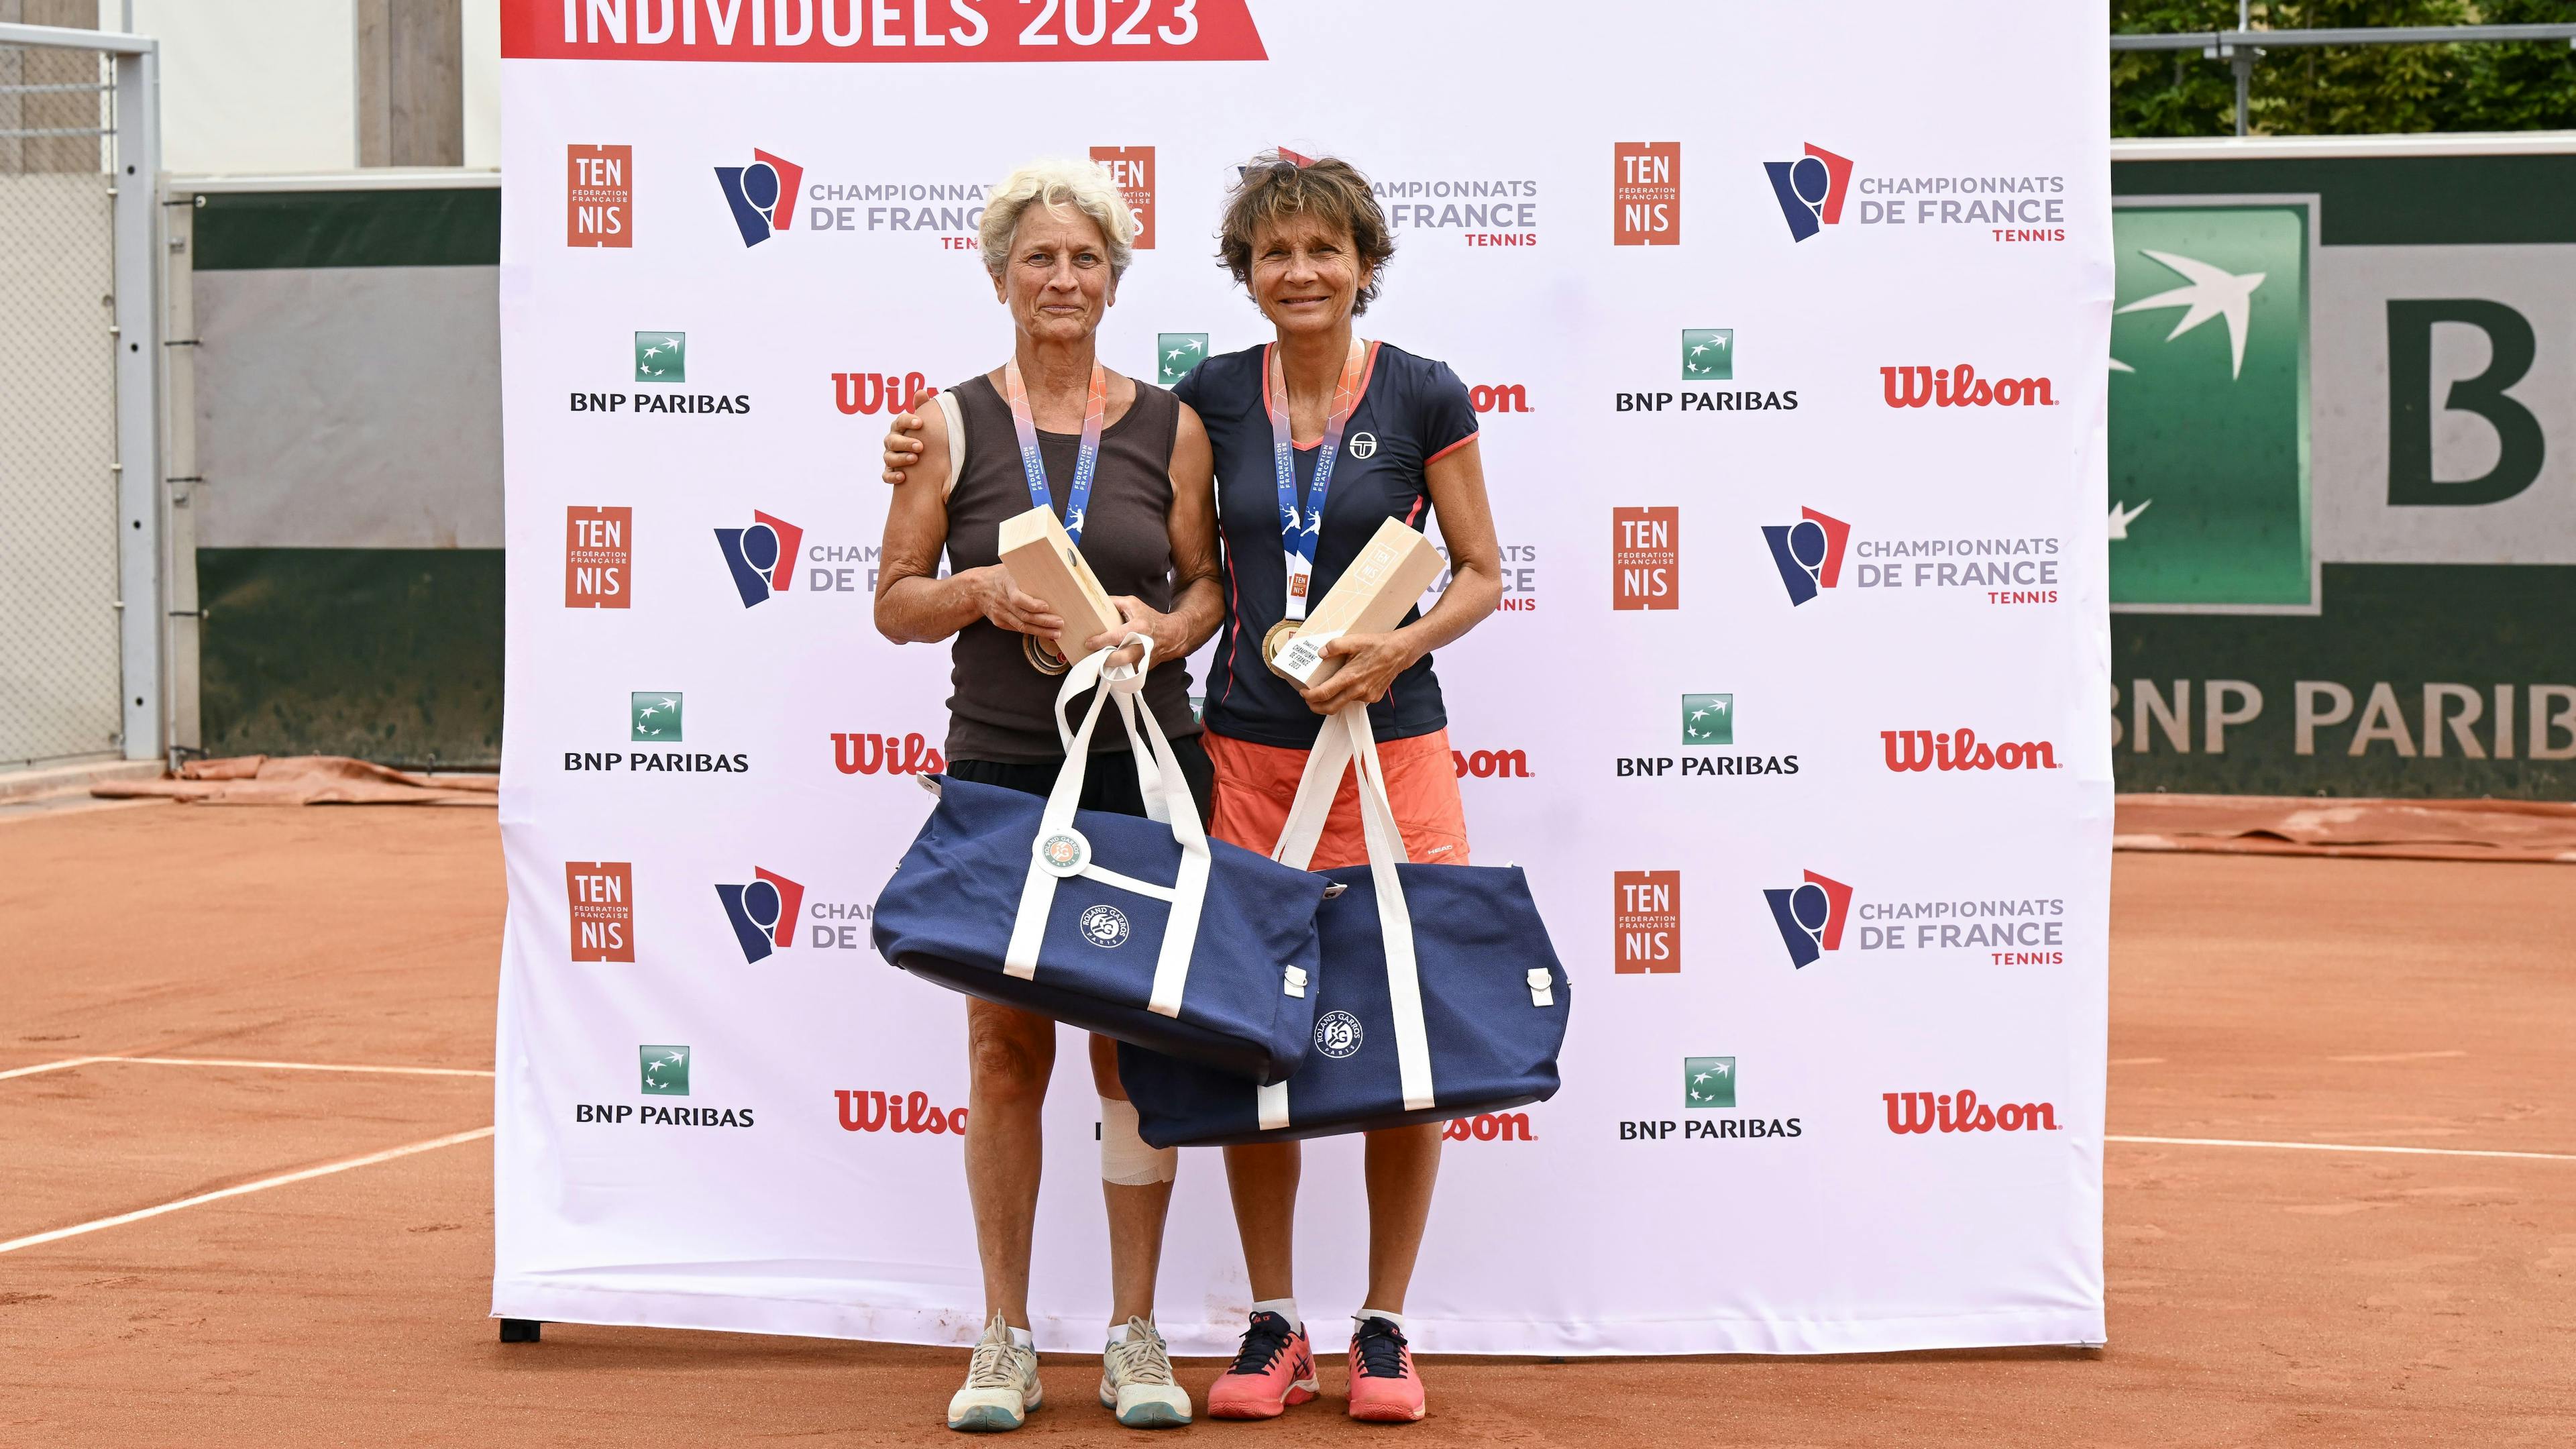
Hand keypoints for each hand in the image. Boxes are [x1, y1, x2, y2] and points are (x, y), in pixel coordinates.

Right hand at [880, 387, 935, 484]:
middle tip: (921, 446)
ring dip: (901, 458)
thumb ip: (921, 407)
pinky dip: (892, 477)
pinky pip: (886, 475)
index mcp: (899, 428)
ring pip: (889, 457)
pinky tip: (903, 477)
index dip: (908, 421)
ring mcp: (889, 456)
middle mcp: (892, 441)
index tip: (920, 423)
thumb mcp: (922, 423)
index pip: (900, 421)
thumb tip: (921, 391)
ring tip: (915, 459)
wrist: (921, 459)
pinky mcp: (889, 472)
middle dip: (906, 442)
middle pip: (893, 441)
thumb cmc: (921, 435)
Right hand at [966, 565, 1062, 638]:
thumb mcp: (1010, 569)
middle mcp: (1002, 601)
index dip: (1032, 604)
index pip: (1017, 598)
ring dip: (1041, 631)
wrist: (976, 588)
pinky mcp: (1000, 622)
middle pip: (1024, 615)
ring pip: (1022, 626)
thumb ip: (1026, 573)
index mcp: (1005, 584)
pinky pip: (1017, 629)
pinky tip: (1044, 634)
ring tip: (1056, 633)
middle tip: (1060, 623)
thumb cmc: (999, 576)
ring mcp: (1000, 613)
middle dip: (1044, 621)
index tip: (1046, 606)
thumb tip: (1051, 572)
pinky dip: (1032, 632)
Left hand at [1088, 596, 1182, 670]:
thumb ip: (1114, 602)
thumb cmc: (1149, 618)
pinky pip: (1126, 673)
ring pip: (1123, 669)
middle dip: (1105, 660)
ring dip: (1108, 668)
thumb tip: (1095, 602)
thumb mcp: (1133, 604)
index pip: (1117, 636)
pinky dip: (1116, 672)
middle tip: (1092, 657)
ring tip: (1096, 664)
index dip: (1101, 641)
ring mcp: (1143, 659)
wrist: (1170, 635)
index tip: (1088, 643)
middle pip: (1121, 658)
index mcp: (1139, 627)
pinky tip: (1107, 667)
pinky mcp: (1143, 668)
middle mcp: (1142, 645)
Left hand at [1297, 631, 1420, 715]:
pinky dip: (1348, 695)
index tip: (1303, 692)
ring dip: (1333, 699)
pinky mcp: (1373, 697)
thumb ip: (1335, 646)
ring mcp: (1367, 696)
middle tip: (1309, 700)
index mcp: (1350, 677)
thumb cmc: (1377, 645)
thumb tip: (1320, 653)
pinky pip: (1356, 700)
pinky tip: (1349, 684)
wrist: (1400, 652)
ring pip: (1344, 703)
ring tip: (1329, 688)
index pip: (1324, 693)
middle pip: (1331, 707)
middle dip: (1316, 707)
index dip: (1310, 696)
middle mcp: (1358, 690)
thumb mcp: (1354, 640)